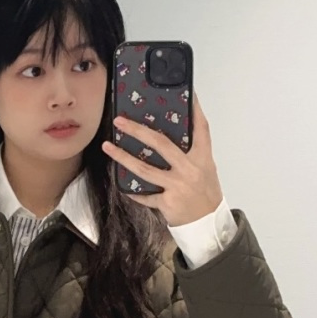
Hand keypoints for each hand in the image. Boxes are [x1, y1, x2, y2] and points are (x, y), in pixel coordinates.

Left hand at [102, 90, 223, 226]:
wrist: (208, 224)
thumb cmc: (205, 193)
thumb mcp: (205, 169)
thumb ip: (190, 153)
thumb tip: (165, 136)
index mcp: (203, 157)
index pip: (200, 128)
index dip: (194, 110)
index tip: (186, 93)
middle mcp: (190, 169)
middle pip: (161, 144)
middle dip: (138, 130)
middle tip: (120, 121)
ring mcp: (178, 185)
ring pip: (145, 169)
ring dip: (123, 157)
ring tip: (108, 146)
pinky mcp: (167, 202)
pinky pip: (145, 194)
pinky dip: (133, 190)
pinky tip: (122, 185)